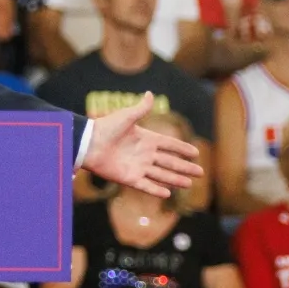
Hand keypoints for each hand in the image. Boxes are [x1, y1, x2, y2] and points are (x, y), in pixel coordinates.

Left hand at [81, 93, 202, 197]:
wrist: (88, 143)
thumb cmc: (105, 127)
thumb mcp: (126, 116)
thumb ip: (141, 109)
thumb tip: (150, 94)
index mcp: (146, 139)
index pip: (169, 145)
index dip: (182, 148)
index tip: (196, 153)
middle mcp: (144, 154)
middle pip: (170, 162)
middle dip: (185, 167)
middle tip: (201, 173)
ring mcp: (137, 167)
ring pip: (161, 175)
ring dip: (175, 179)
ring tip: (190, 184)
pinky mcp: (128, 178)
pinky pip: (145, 185)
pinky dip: (156, 189)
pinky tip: (168, 194)